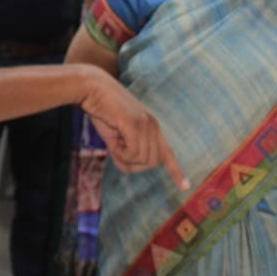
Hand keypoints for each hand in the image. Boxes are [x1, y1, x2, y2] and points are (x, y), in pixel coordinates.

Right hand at [79, 67, 188, 191]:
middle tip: (116, 149)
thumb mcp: (115, 136)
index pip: (167, 152)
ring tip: (113, 139)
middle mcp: (153, 125)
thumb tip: (129, 167)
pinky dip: (121, 154)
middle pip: (152, 162)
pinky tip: (113, 141)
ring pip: (143, 159)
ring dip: (124, 157)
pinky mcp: (135, 124)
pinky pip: (134, 153)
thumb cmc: (101, 110)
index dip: (175, 170)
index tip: (185, 187)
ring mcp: (146, 124)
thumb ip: (125, 150)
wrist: (91, 88)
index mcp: (152, 126)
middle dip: (133, 164)